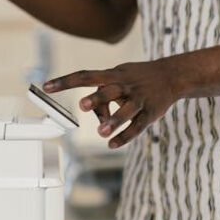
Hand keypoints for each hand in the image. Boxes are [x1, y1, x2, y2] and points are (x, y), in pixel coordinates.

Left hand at [43, 59, 180, 148]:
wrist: (172, 75)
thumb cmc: (137, 77)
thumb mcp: (119, 79)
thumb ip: (104, 98)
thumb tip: (95, 117)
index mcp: (113, 75)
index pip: (85, 76)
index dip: (66, 81)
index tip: (46, 86)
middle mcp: (125, 85)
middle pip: (109, 90)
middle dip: (97, 98)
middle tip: (82, 105)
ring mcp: (139, 99)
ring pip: (126, 110)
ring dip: (114, 121)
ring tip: (101, 133)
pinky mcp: (150, 113)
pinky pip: (137, 126)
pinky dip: (125, 136)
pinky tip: (112, 144)